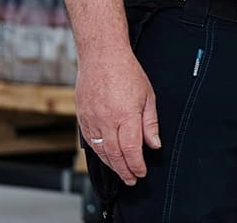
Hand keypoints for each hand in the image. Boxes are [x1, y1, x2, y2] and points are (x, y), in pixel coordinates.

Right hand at [75, 46, 158, 185]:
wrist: (101, 57)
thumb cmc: (126, 72)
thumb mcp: (148, 96)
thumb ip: (150, 122)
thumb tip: (154, 143)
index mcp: (125, 115)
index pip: (131, 150)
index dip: (136, 165)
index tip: (141, 172)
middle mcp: (106, 121)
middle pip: (114, 155)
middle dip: (124, 171)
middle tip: (132, 179)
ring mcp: (92, 120)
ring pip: (101, 151)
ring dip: (111, 165)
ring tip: (121, 172)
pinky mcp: (82, 118)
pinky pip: (90, 142)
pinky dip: (99, 153)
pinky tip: (106, 157)